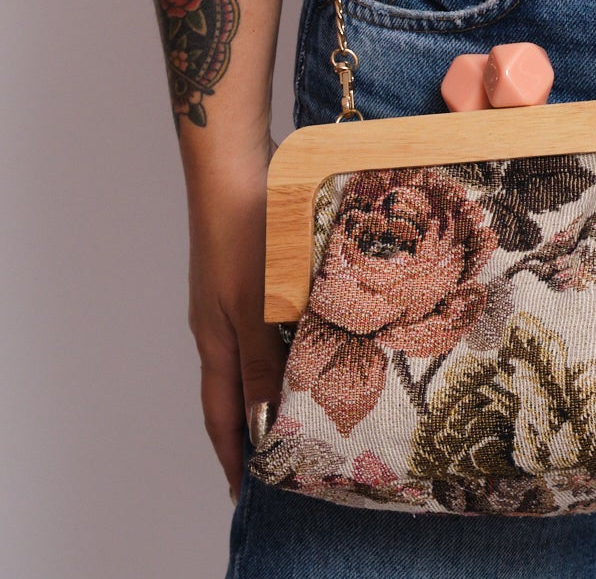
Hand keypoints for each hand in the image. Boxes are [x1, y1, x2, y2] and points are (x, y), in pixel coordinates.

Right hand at [185, 159, 286, 500]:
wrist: (232, 167)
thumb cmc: (242, 234)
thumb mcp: (255, 306)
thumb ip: (261, 361)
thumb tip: (264, 421)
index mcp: (215, 340)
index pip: (221, 413)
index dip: (233, 454)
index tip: (246, 492)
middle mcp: (220, 322)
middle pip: (236, 387)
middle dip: (256, 425)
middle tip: (283, 456)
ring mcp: (233, 293)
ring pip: (257, 351)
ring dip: (277, 380)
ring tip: (308, 403)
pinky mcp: (251, 267)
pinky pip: (269, 318)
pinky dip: (288, 339)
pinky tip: (315, 335)